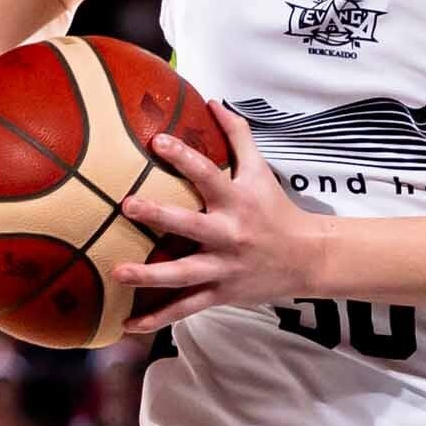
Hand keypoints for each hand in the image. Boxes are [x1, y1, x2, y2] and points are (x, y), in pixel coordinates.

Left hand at [111, 105, 320, 331]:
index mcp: (236, 201)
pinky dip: (157, 319)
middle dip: (158, 215)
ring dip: (149, 275)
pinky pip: (185, 308)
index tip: (156, 140)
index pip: (207, 173)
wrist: (307, 258)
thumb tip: (212, 100)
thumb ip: (238, 135)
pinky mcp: (220, 293)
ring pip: (183, 274)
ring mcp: (223, 268)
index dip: (182, 156)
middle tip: (127, 205)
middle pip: (190, 225)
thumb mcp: (261, 170)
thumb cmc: (277, 209)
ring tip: (118, 271)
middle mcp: (228, 234)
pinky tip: (128, 325)